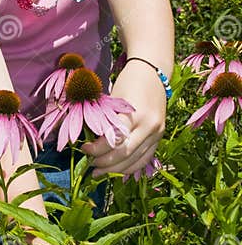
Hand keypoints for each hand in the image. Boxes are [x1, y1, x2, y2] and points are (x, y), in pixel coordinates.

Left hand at [81, 62, 165, 177]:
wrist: (153, 72)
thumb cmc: (128, 82)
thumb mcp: (112, 99)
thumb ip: (103, 121)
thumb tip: (88, 142)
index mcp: (134, 114)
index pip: (113, 140)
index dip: (96, 149)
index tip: (84, 148)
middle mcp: (149, 126)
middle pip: (125, 154)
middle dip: (105, 163)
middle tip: (90, 165)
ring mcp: (157, 133)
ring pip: (136, 161)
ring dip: (116, 170)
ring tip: (100, 172)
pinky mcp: (159, 137)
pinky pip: (145, 158)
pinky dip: (131, 167)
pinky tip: (117, 171)